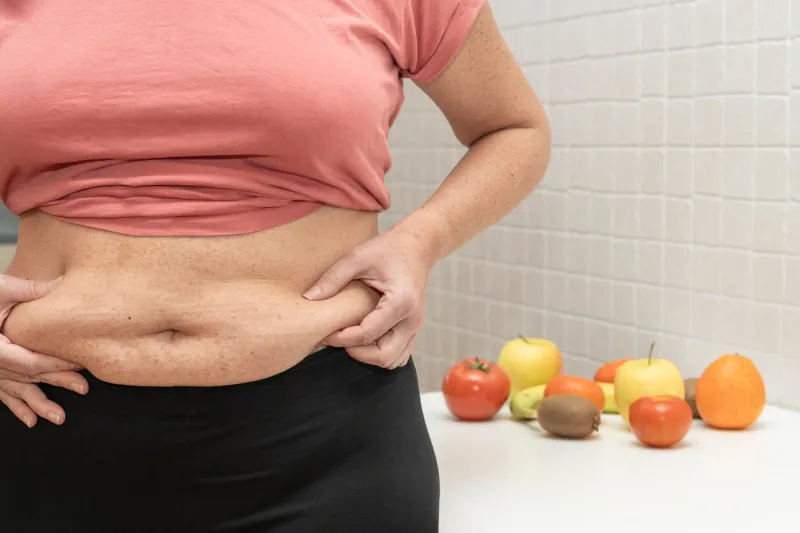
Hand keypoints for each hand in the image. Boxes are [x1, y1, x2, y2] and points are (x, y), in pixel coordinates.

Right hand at [0, 274, 87, 426]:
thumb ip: (30, 290)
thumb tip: (63, 284)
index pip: (30, 360)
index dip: (57, 363)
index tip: (81, 363)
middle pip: (28, 375)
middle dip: (57, 382)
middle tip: (82, 388)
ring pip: (15, 390)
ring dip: (38, 405)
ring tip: (59, 418)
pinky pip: (1, 394)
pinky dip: (16, 407)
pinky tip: (31, 420)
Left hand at [303, 231, 431, 368]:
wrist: (416, 247)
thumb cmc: (388, 249)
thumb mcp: (357, 257)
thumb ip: (333, 278)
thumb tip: (309, 298)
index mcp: (400, 302)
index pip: (367, 334)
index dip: (341, 338)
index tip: (326, 332)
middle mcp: (412, 319)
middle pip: (383, 356)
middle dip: (357, 353)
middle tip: (339, 338)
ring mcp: (416, 326)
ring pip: (393, 360)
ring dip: (370, 356)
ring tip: (352, 337)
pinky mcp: (414, 328)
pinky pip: (399, 354)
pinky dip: (381, 353)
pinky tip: (366, 337)